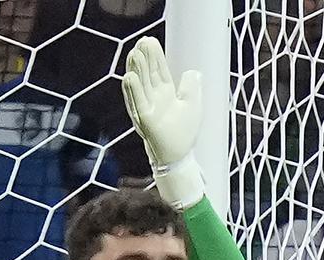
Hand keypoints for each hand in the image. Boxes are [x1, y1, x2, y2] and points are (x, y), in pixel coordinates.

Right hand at [122, 36, 204, 207]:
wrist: (179, 156)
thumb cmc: (185, 132)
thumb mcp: (194, 105)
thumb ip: (192, 87)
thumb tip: (194, 71)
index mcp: (166, 93)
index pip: (159, 70)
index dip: (155, 56)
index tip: (150, 40)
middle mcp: (154, 98)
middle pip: (148, 74)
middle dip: (145, 58)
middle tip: (143, 42)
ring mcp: (147, 107)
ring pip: (140, 84)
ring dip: (137, 69)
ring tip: (135, 53)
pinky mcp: (144, 119)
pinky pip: (137, 103)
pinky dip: (133, 90)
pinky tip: (130, 76)